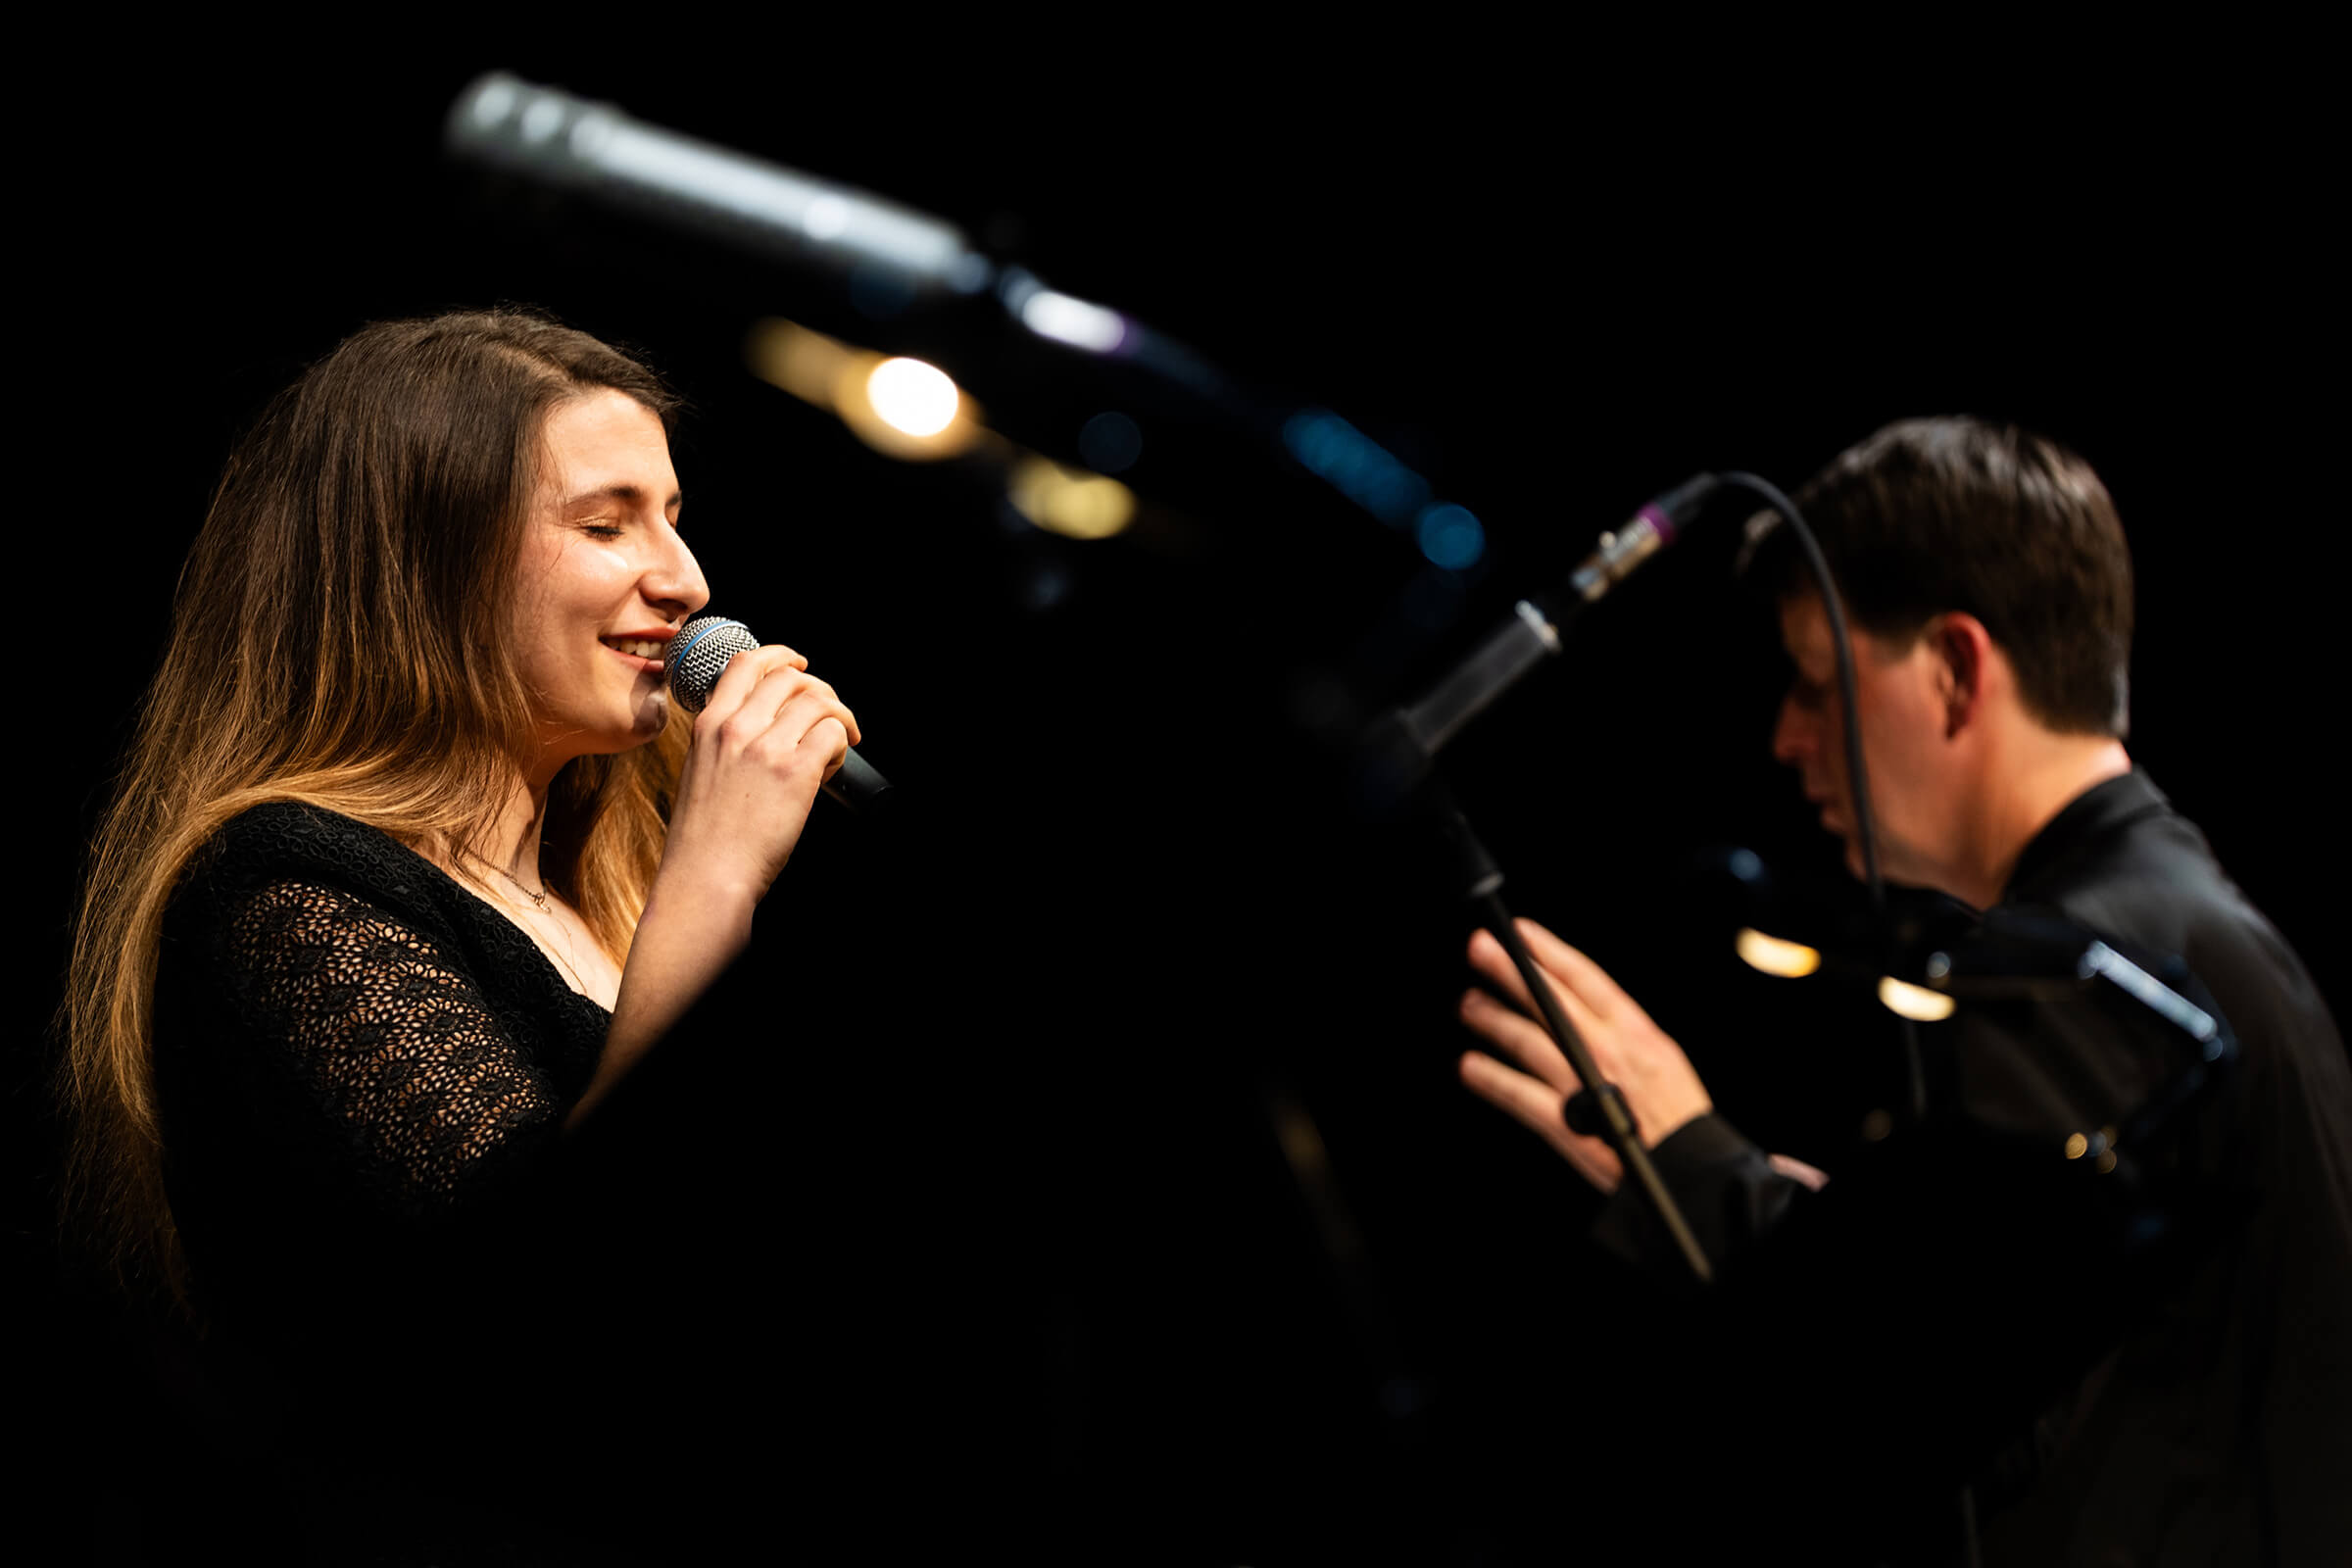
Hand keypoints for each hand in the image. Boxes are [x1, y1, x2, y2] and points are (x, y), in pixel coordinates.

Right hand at [660, 644, 859, 904]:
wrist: (706, 875)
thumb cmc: (704, 839)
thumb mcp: (700, 772)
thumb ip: (725, 743)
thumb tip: (768, 730)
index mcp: (709, 725)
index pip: (746, 664)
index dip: (780, 656)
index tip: (798, 665)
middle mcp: (737, 727)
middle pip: (791, 677)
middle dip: (819, 690)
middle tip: (830, 714)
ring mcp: (767, 747)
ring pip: (818, 701)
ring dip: (838, 717)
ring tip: (839, 743)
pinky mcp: (795, 771)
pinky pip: (833, 733)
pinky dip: (842, 745)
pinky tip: (831, 768)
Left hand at [1457, 919, 1713, 1193]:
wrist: (1690, 1167)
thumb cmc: (1680, 1117)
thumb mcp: (1665, 1058)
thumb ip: (1624, 1034)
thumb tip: (1589, 1011)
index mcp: (1634, 1032)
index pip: (1585, 978)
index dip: (1549, 951)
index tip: (1522, 933)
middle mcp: (1604, 1050)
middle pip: (1548, 1000)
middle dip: (1510, 970)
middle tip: (1480, 948)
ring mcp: (1580, 1083)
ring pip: (1527, 1040)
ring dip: (1493, 1018)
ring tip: (1469, 1003)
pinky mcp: (1565, 1123)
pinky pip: (1518, 1094)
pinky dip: (1491, 1078)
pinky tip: (1470, 1066)